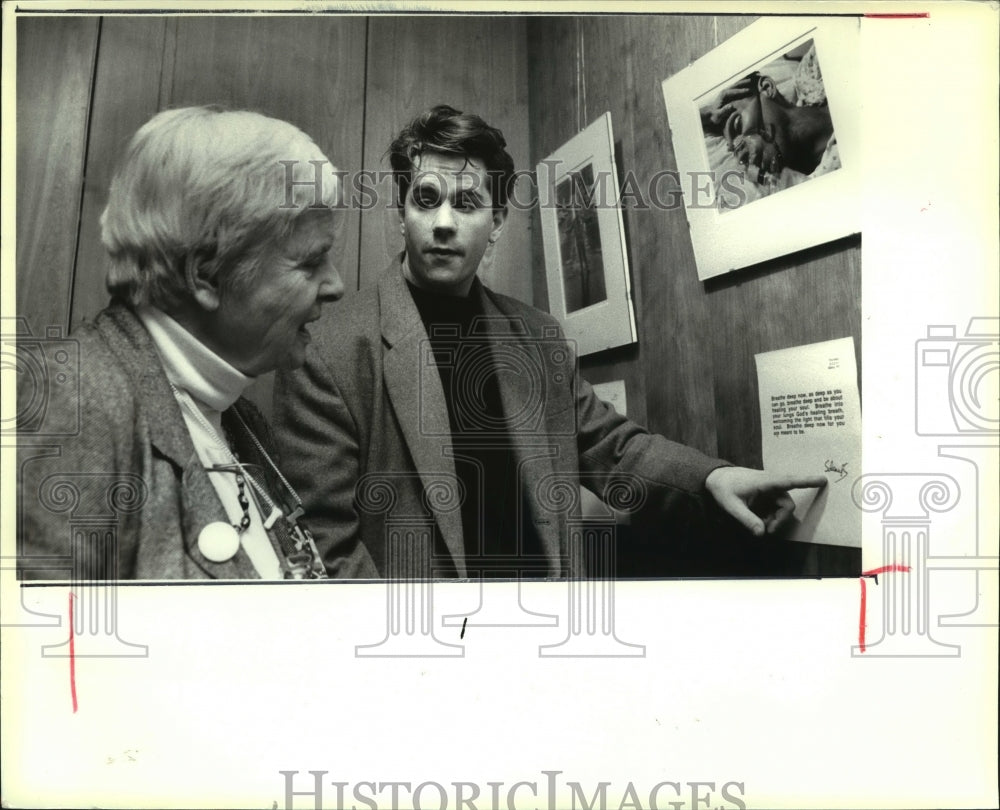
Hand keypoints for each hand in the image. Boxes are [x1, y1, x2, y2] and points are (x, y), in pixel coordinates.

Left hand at [704, 467, 827, 536]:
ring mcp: (769, 488)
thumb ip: (747, 519)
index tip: (823, 480)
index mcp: (765, 482)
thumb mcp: (732, 506)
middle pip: (787, 504)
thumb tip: (762, 533)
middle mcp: (771, 483)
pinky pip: (775, 506)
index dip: (807, 481)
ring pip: (782, 507)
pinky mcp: (766, 493)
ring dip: (775, 519)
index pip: (790, 481)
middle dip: (780, 520)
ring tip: (759, 525)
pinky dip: (770, 515)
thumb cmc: (723, 488)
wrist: (715, 477)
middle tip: (768, 531)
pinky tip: (758, 520)